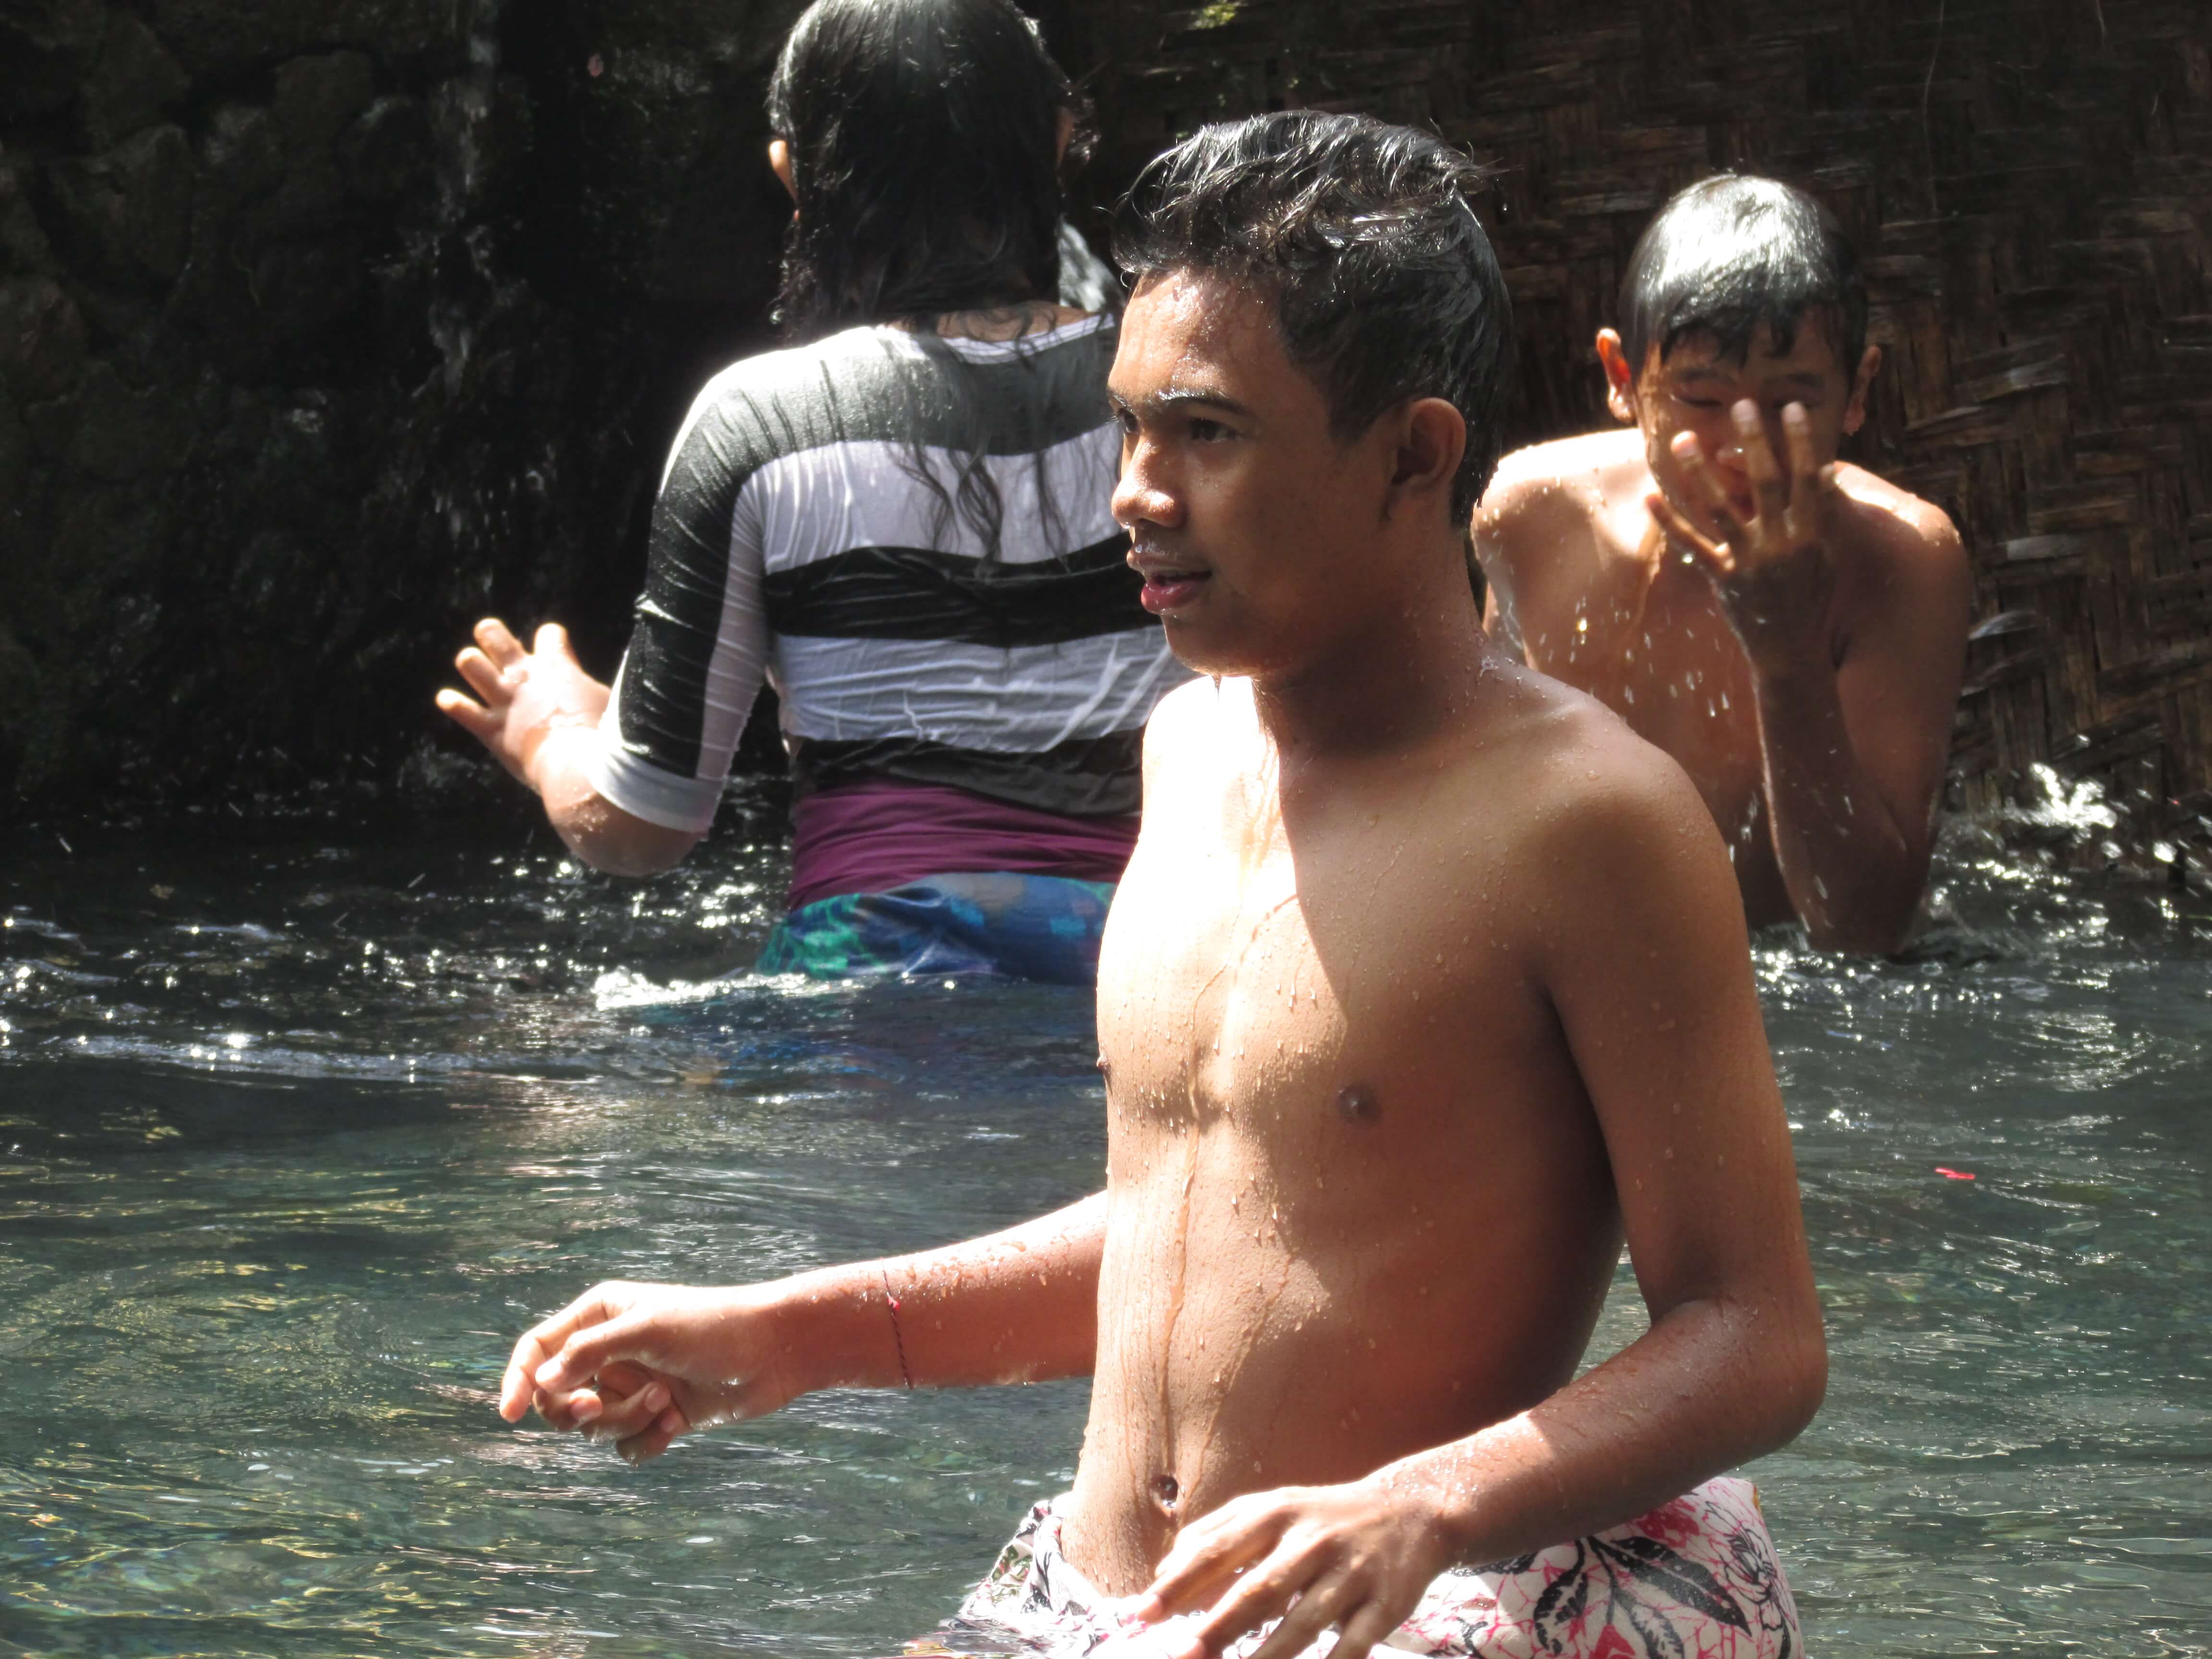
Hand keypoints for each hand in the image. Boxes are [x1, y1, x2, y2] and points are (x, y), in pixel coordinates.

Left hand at [436, 618, 609, 792]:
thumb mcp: (615, 704)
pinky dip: (453, 703)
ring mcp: (504, 701)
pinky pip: (460, 708)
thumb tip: (633, 684)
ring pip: (471, 663)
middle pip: (495, 637)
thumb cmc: (605, 740)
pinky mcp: (490, 729)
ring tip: (473, 666)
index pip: (550, 634)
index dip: (552, 638)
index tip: (555, 648)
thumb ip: (607, 689)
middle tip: (493, 642)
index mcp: (558, 667)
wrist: (579, 771)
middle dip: (492, 636)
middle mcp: (525, 677)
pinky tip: (449, 700)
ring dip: (472, 663)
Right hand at [498, 1281, 804, 1463]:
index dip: (518, 1379)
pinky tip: (676, 1424)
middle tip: (594, 1406)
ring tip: (664, 1401)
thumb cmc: (714, 1326)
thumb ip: (591, 1352)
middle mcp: (610, 1351)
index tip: (508, 1413)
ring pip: (593, 1427)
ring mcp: (633, 1385)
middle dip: (576, 1409)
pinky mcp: (657, 1415)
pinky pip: (627, 1447)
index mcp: (600, 1316)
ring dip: (623, 1422)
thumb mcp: (649, 1330)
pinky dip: (646, 1442)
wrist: (775, 1352)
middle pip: (558, 1397)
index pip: (538, 1348)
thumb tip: (543, 1380)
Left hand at [1128, 1478, 1454, 1658]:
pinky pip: (1352, 1648)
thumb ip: (1217, 1534)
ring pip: (1303, 1625)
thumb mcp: (1271, 1508)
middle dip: (1218, 1628)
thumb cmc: (1321, 1518)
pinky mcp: (1384, 1606)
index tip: (1142, 1614)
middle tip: (1180, 1657)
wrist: (1409, 1510)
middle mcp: (1312, 1541)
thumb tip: (1164, 1573)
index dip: (1179, 1582)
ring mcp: (1350, 1575)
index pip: (1218, 1548)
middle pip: (1260, 1590)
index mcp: (1276, 1514)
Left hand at [1647, 400, 1837, 672]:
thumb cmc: (1810, 599)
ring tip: (1683, 439)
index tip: (1791, 408)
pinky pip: (1691, 544)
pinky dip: (1669, 521)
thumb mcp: (1826, 556)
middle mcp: (1780, 544)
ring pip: (1720, 508)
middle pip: (1766, 482)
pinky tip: (1650, 496)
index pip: (1806, 478)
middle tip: (1741, 405)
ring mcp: (1749, 561)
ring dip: (1699, 472)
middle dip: (1755, 442)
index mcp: (1810, 535)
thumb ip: (1824, 514)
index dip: (1799, 441)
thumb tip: (1824, 469)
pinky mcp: (1721, 578)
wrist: (1790, 651)